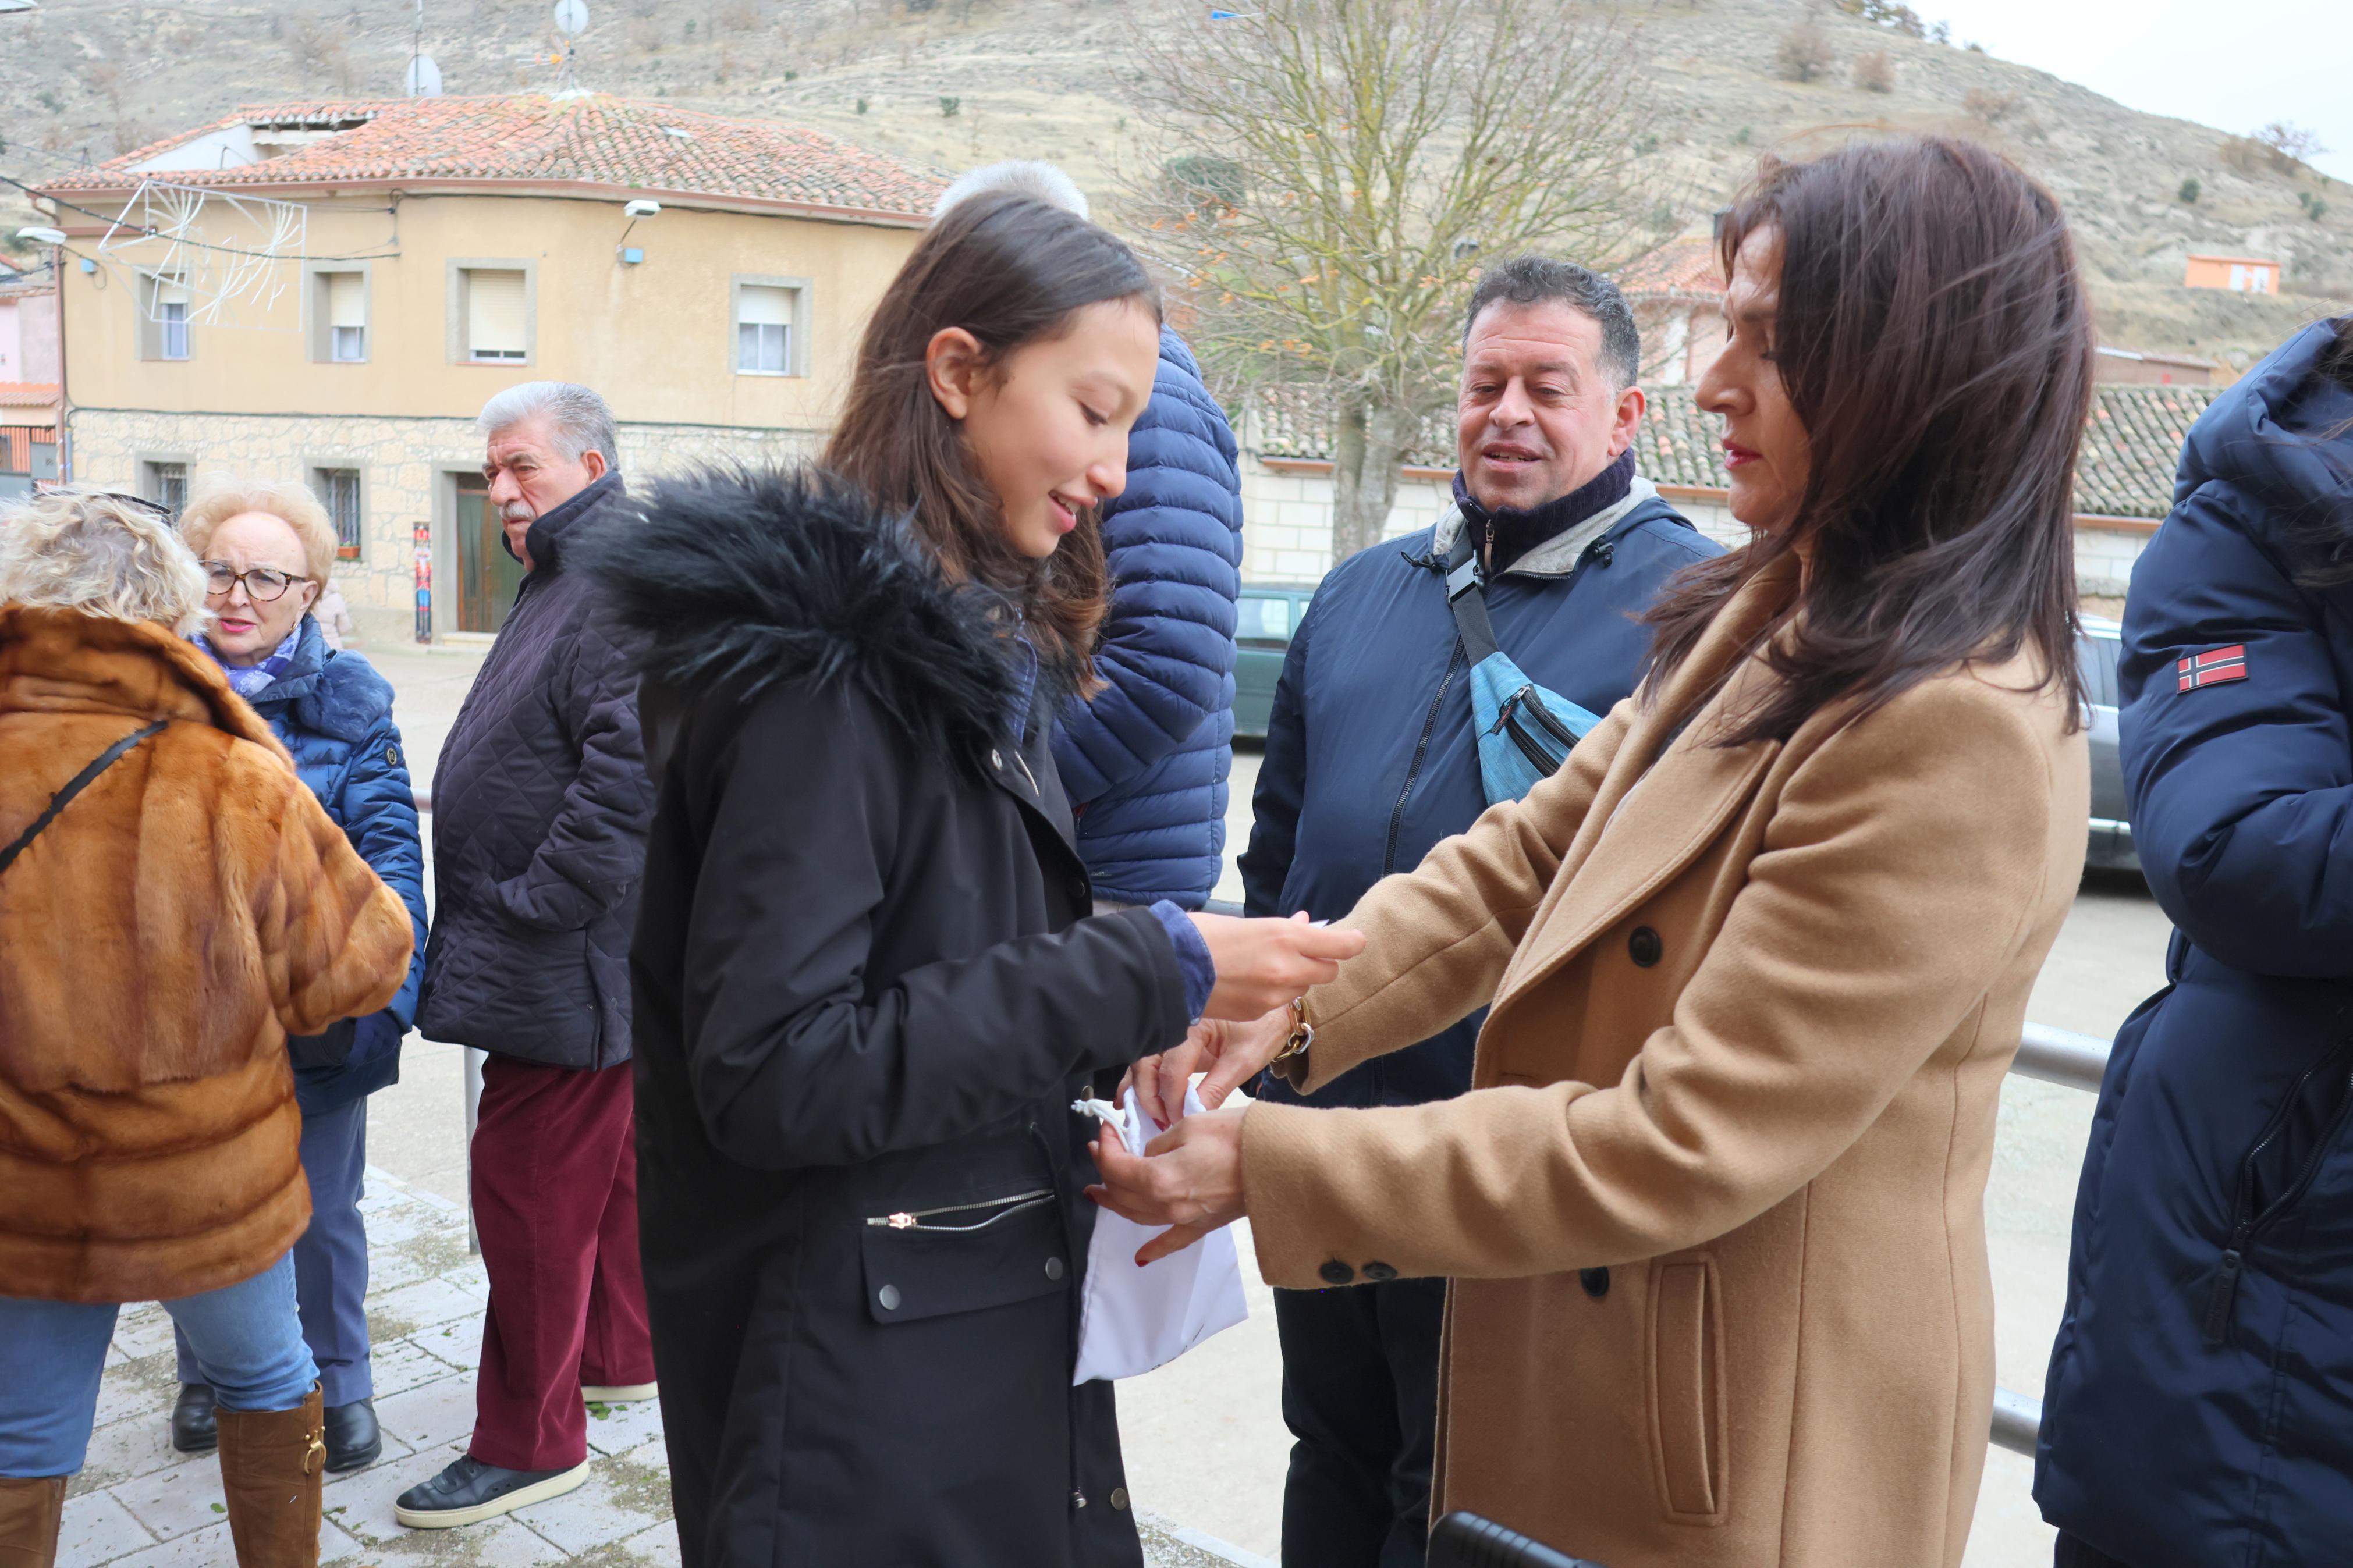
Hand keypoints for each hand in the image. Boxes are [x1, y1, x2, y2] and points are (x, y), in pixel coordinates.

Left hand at [1085, 1106, 1248, 1265]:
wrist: (1279, 1162)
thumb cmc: (1239, 1139)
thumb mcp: (1189, 1126)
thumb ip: (1159, 1143)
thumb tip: (1149, 1153)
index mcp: (1159, 1178)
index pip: (1116, 1166)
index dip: (1105, 1145)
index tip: (1108, 1129)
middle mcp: (1167, 1205)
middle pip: (1121, 1193)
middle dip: (1105, 1170)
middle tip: (1099, 1151)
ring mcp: (1184, 1219)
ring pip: (1136, 1216)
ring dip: (1114, 1203)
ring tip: (1099, 1192)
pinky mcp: (1202, 1225)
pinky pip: (1171, 1243)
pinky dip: (1153, 1250)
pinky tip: (1140, 1258)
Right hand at [1123, 1008, 1290, 1128]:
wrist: (1273, 1013)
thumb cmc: (1262, 1030)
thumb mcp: (1244, 1060)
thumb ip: (1217, 1087)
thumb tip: (1194, 1115)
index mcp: (1194, 1026)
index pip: (1171, 1070)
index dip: (1171, 1100)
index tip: (1177, 1122)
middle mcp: (1176, 1027)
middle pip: (1145, 1064)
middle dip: (1147, 1097)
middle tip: (1158, 1122)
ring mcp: (1172, 1034)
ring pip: (1142, 1063)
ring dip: (1139, 1090)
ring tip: (1141, 1115)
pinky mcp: (1174, 1044)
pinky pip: (1150, 1063)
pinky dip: (1142, 1083)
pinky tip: (1137, 1101)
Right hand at [1188, 910, 1364, 1020]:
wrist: (1168, 968)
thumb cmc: (1202, 935)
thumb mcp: (1248, 923)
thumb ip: (1282, 929)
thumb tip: (1305, 924)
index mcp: (1286, 937)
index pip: (1341, 945)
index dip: (1351, 942)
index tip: (1354, 940)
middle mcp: (1287, 968)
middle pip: (1328, 972)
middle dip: (1319, 963)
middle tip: (1303, 954)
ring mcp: (1274, 995)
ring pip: (1301, 989)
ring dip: (1293, 980)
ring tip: (1263, 968)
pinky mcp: (1258, 1013)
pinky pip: (1277, 1003)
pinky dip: (1271, 994)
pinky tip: (1247, 983)